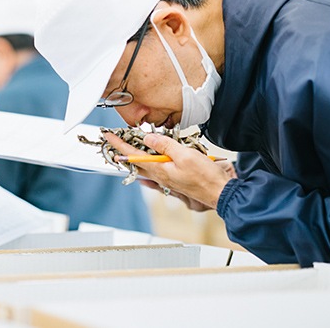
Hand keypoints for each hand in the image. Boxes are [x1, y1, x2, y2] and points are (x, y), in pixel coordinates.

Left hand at [105, 132, 231, 209]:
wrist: (220, 193)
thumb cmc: (206, 177)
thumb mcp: (185, 155)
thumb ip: (166, 146)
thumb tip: (148, 138)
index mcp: (160, 170)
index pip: (133, 155)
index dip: (120, 145)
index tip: (109, 136)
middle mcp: (160, 176)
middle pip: (136, 162)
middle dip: (123, 151)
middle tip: (113, 142)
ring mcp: (167, 179)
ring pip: (145, 167)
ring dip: (134, 158)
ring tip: (125, 150)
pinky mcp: (175, 180)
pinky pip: (156, 173)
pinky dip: (147, 167)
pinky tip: (145, 169)